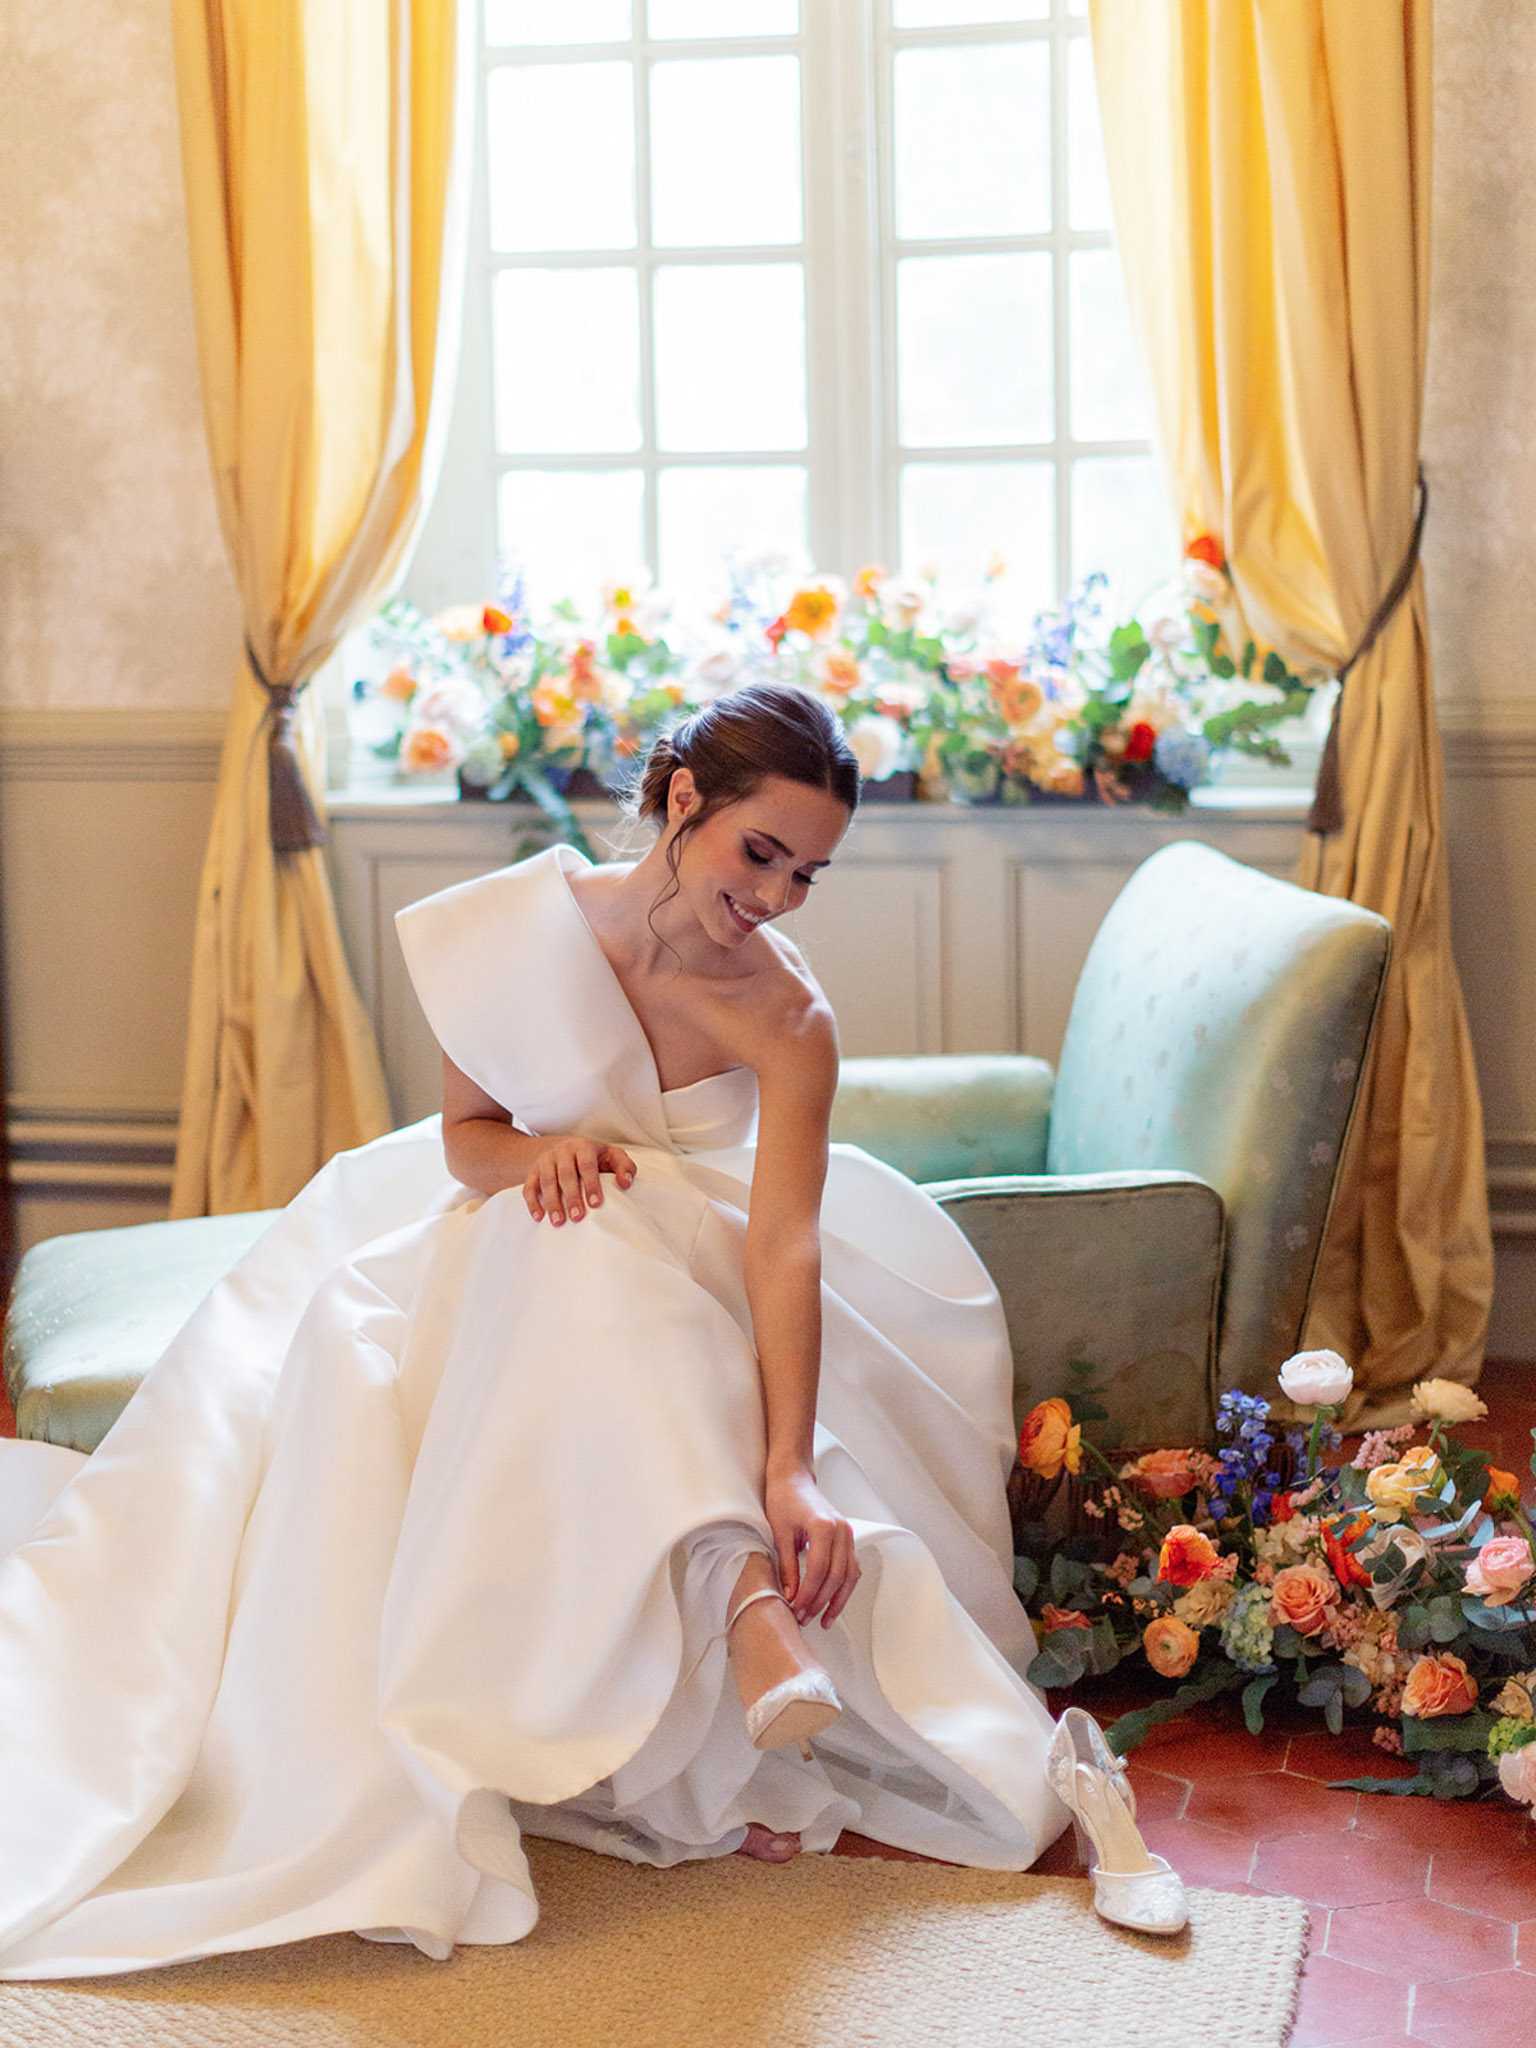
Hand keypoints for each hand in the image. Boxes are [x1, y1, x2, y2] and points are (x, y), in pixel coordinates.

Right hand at [524, 1139, 636, 1224]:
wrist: (562, 1147)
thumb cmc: (593, 1157)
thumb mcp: (611, 1155)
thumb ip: (624, 1167)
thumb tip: (625, 1184)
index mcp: (583, 1147)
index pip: (587, 1165)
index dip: (591, 1184)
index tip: (596, 1204)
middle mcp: (563, 1151)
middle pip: (566, 1174)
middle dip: (572, 1196)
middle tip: (578, 1217)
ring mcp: (546, 1161)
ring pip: (547, 1181)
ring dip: (552, 1202)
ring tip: (558, 1222)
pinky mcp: (533, 1171)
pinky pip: (529, 1186)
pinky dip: (532, 1202)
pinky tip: (539, 1217)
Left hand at [764, 1465, 859, 1628]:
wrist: (792, 1478)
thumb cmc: (783, 1499)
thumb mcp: (779, 1533)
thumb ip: (787, 1566)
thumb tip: (791, 1596)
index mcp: (824, 1527)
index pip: (819, 1570)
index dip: (808, 1594)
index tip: (796, 1609)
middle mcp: (841, 1530)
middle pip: (836, 1576)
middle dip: (821, 1601)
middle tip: (804, 1618)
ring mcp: (847, 1534)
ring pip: (849, 1575)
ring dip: (838, 1600)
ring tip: (824, 1620)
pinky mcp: (847, 1538)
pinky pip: (851, 1567)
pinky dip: (844, 1587)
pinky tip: (834, 1602)